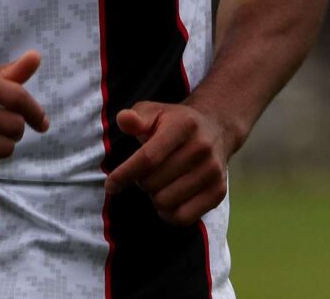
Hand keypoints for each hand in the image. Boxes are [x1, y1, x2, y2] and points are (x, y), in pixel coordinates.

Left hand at [105, 101, 228, 225]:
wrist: (214, 129)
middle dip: (140, 181)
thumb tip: (123, 119)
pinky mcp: (219, 192)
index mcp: (182, 125)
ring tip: (156, 183)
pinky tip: (166, 199)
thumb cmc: (173, 122)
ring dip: (153, 196)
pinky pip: (183, 217)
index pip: (148, 157)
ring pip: (166, 202)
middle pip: (154, 182)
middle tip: (143, 173)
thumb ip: (135, 117)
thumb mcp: (153, 112)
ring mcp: (212, 171)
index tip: (110, 185)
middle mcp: (201, 147)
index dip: (125, 173)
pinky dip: (168, 213)